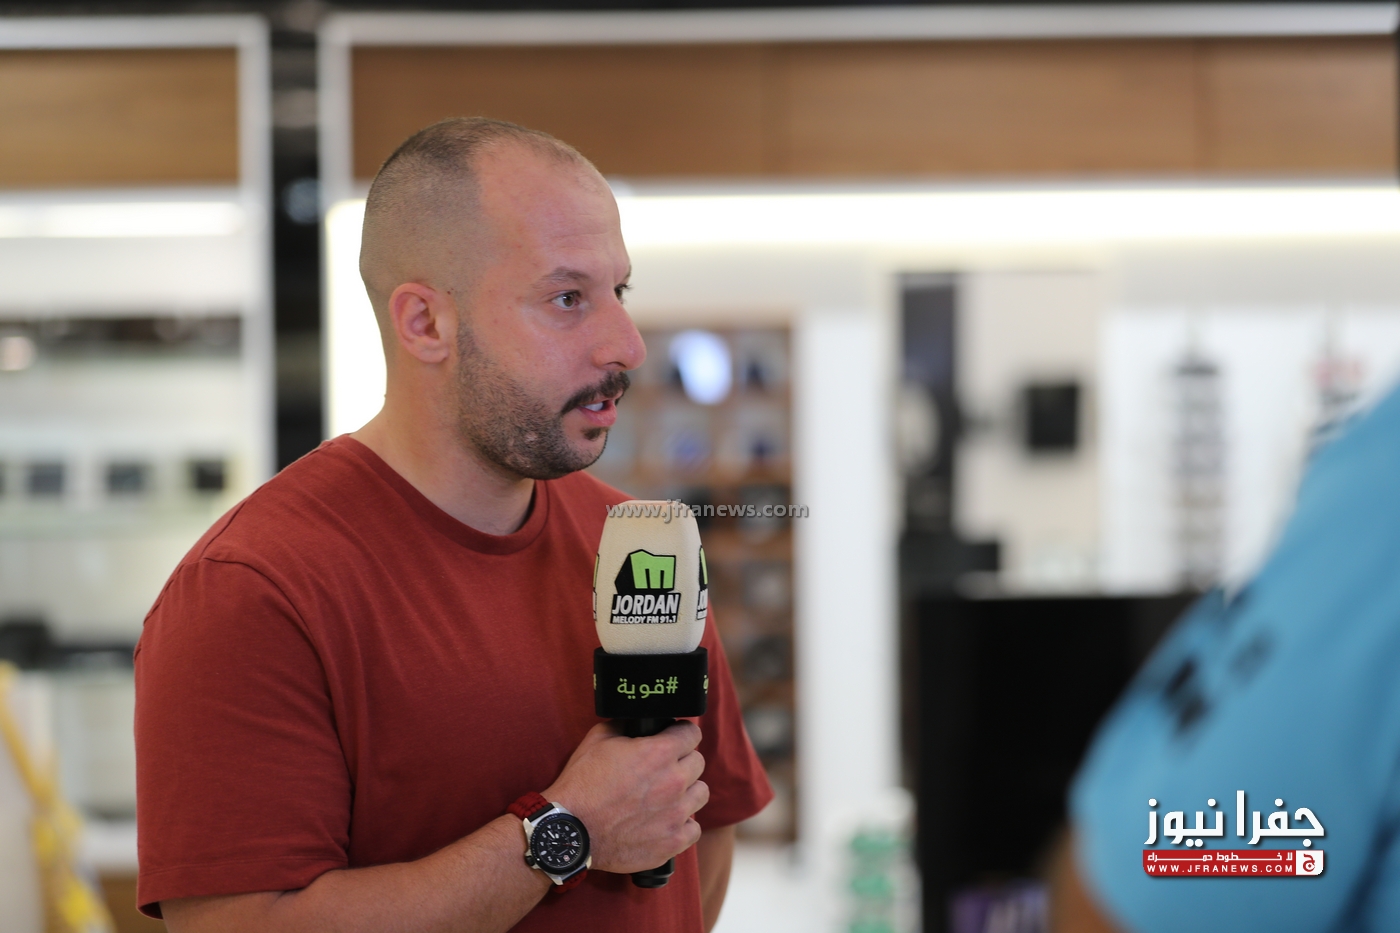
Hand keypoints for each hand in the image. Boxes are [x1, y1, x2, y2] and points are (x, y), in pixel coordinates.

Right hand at [543, 721, 708, 873]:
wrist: (571, 830)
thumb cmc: (582, 784)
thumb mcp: (598, 740)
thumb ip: (624, 726)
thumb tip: (636, 722)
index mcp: (659, 753)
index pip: (692, 734)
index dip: (681, 734)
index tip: (674, 739)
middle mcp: (674, 782)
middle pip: (698, 763)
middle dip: (683, 762)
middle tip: (664, 769)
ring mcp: (676, 814)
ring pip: (700, 794)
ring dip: (687, 792)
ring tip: (667, 797)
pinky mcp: (672, 841)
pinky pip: (694, 828)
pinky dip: (683, 825)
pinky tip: (666, 822)